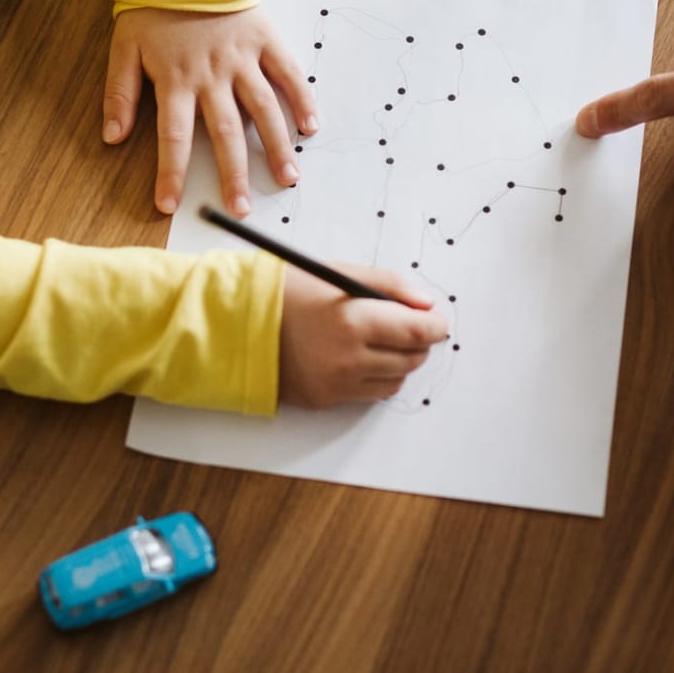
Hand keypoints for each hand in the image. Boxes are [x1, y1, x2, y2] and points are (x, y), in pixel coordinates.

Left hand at [104, 6, 319, 215]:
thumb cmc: (154, 8)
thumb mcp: (124, 47)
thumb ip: (120, 93)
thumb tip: (112, 137)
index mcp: (176, 79)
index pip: (173, 137)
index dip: (171, 173)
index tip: (170, 206)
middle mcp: (212, 74)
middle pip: (224, 133)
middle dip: (234, 174)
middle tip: (241, 209)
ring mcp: (242, 58)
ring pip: (263, 109)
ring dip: (277, 146)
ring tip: (287, 178)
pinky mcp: (265, 41)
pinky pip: (288, 73)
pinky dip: (302, 99)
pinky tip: (311, 126)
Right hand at [278, 264, 449, 408]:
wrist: (237, 324)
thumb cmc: (287, 292)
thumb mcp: (338, 272)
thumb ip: (389, 285)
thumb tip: (426, 304)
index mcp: (353, 320)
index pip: (418, 331)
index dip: (435, 325)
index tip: (436, 319)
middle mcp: (349, 358)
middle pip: (412, 358)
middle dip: (419, 341)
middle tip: (409, 326)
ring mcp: (337, 384)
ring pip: (396, 380)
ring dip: (400, 361)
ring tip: (383, 340)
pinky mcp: (326, 400)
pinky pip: (370, 395)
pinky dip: (377, 377)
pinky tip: (362, 358)